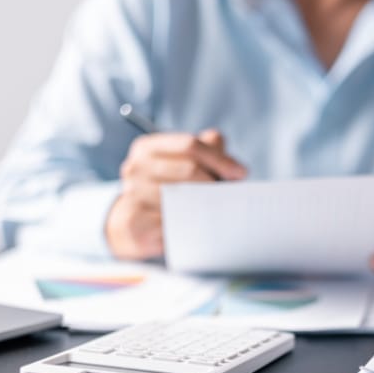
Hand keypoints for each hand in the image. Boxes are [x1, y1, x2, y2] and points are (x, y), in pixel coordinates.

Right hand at [106, 129, 245, 259]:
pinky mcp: (136, 223)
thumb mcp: (186, 165)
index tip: (240, 173)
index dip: (219, 158)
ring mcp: (132, 195)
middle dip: (216, 183)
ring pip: (185, 198)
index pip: (189, 145)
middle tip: (230, 196)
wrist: (134, 227)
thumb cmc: (170, 190)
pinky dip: (193, 224)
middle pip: (190, 170)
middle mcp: (135, 168)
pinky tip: (199, 227)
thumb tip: (229, 157)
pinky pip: (176, 222)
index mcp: (147, 148)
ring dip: (207, 206)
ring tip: (215, 212)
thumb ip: (208, 151)